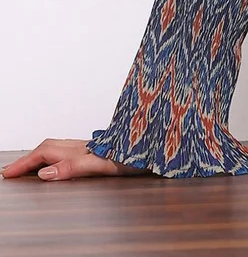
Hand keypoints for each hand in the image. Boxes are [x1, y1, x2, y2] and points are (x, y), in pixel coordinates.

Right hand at [1, 138, 151, 180]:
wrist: (160, 146)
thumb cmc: (136, 157)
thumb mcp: (104, 165)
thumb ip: (74, 167)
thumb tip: (45, 173)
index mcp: (80, 149)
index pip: (44, 153)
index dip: (25, 164)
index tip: (6, 174)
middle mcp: (84, 145)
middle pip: (49, 147)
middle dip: (28, 159)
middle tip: (11, 171)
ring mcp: (93, 146)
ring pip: (60, 147)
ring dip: (41, 156)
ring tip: (29, 167)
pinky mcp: (102, 149)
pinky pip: (71, 150)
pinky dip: (57, 156)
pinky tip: (62, 161)